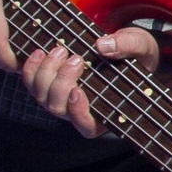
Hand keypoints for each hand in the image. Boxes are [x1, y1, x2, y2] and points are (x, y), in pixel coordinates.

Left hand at [20, 25, 157, 138]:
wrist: (123, 44)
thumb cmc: (137, 52)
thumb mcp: (141, 45)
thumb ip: (127, 45)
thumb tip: (103, 46)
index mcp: (107, 111)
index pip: (87, 126)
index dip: (78, 113)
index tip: (78, 91)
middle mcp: (80, 109)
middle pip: (59, 109)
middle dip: (62, 83)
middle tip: (77, 59)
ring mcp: (62, 97)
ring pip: (42, 97)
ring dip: (46, 73)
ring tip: (61, 50)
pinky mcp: (50, 82)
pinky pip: (32, 83)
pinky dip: (31, 69)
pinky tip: (40, 52)